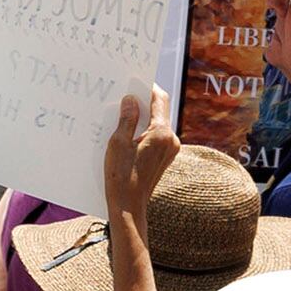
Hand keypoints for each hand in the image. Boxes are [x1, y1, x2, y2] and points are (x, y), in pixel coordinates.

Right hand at [103, 88, 179, 225]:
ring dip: (141, 119)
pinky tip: (126, 134)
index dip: (147, 87)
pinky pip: (155, 138)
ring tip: (122, 115)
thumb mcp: (118, 143)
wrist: (129, 208)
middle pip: (159, 111)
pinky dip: (143, 132)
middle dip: (142, 103)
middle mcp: (171, 140)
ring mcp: (170, 151)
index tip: (134, 81)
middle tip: (124, 96)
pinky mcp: (164, 159)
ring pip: (156, 125)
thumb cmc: (121, 177)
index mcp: (161, 133)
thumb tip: (131, 100)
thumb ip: (127, 118)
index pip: (159, 99)